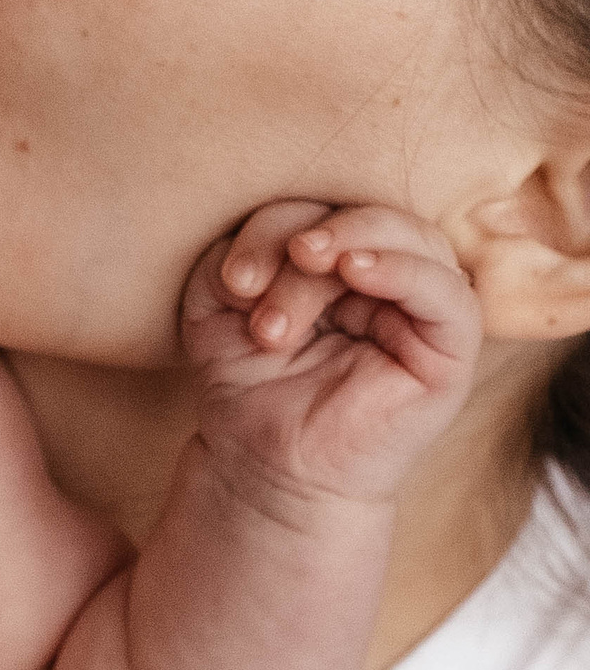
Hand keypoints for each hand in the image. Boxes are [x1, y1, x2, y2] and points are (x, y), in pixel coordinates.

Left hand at [185, 200, 480, 506]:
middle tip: (253, 282)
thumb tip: (293, 237)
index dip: (271, 227)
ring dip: (345, 245)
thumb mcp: (220, 298)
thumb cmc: (246, 374)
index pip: (321, 209)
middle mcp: (387, 277)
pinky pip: (450, 296)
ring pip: (412, 241)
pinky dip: (404, 270)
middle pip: (366, 216)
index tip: (229, 280)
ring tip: (300, 271)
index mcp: (339, 257)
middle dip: (302, 237)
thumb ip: (244, 248)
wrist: (266, 460)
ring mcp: (422, 312)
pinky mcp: (449, 353)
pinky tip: (357, 271)